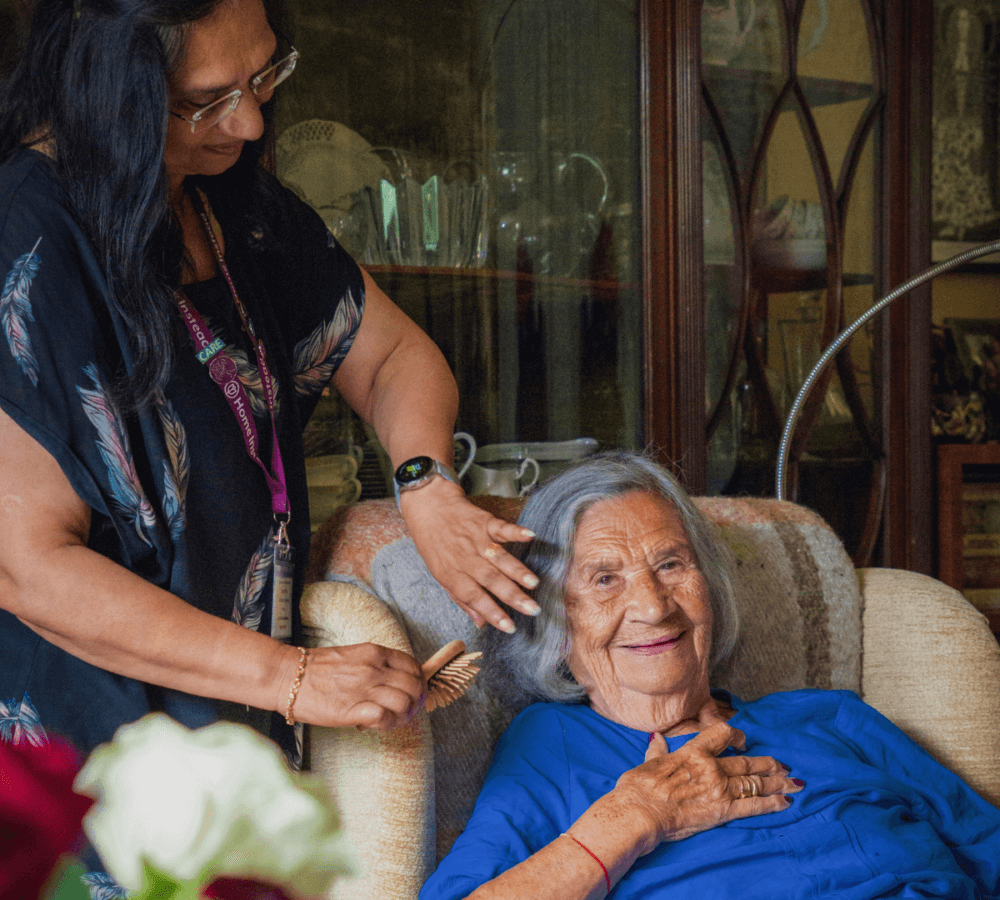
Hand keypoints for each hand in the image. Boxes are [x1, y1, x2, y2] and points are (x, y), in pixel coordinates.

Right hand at [276, 642, 425, 729]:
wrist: (289, 677)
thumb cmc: (319, 668)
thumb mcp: (355, 655)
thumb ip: (377, 665)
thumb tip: (397, 681)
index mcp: (376, 653)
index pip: (413, 666)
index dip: (419, 682)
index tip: (416, 692)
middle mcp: (374, 668)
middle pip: (414, 686)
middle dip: (417, 701)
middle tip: (409, 711)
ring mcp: (365, 688)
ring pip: (404, 702)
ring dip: (404, 715)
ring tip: (392, 720)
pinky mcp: (353, 709)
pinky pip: (385, 716)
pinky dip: (387, 723)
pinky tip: (378, 724)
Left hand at [398, 478, 538, 631]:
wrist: (428, 506)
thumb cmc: (434, 544)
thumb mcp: (440, 574)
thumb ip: (461, 599)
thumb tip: (481, 624)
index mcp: (452, 575)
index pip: (474, 597)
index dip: (492, 613)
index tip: (510, 627)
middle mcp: (464, 559)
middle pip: (490, 580)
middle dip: (513, 596)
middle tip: (532, 610)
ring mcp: (475, 539)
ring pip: (498, 557)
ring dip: (517, 570)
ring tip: (534, 583)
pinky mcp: (484, 522)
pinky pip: (501, 527)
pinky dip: (515, 531)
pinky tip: (530, 535)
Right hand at [612, 721, 801, 850]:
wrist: (640, 812)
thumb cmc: (639, 788)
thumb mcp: (648, 763)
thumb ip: (657, 750)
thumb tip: (657, 738)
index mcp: (693, 752)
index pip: (722, 734)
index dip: (737, 735)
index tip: (744, 740)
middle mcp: (711, 768)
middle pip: (747, 762)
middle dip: (768, 764)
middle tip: (783, 765)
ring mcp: (719, 789)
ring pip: (756, 782)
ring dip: (777, 782)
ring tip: (793, 782)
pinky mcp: (723, 812)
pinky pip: (754, 806)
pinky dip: (772, 803)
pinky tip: (786, 802)